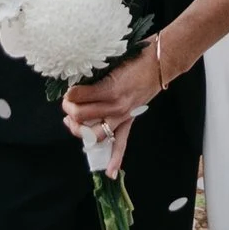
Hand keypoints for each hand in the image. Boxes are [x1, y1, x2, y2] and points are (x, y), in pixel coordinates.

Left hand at [64, 46, 161, 170]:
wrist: (160, 62)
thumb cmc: (137, 57)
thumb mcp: (111, 61)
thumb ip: (94, 73)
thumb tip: (75, 81)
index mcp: (109, 88)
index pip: (78, 97)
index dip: (69, 94)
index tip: (68, 90)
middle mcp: (115, 106)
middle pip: (81, 116)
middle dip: (69, 110)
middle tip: (67, 103)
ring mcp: (123, 116)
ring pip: (95, 133)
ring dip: (80, 131)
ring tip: (72, 123)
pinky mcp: (129, 120)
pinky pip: (121, 143)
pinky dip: (115, 159)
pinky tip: (109, 172)